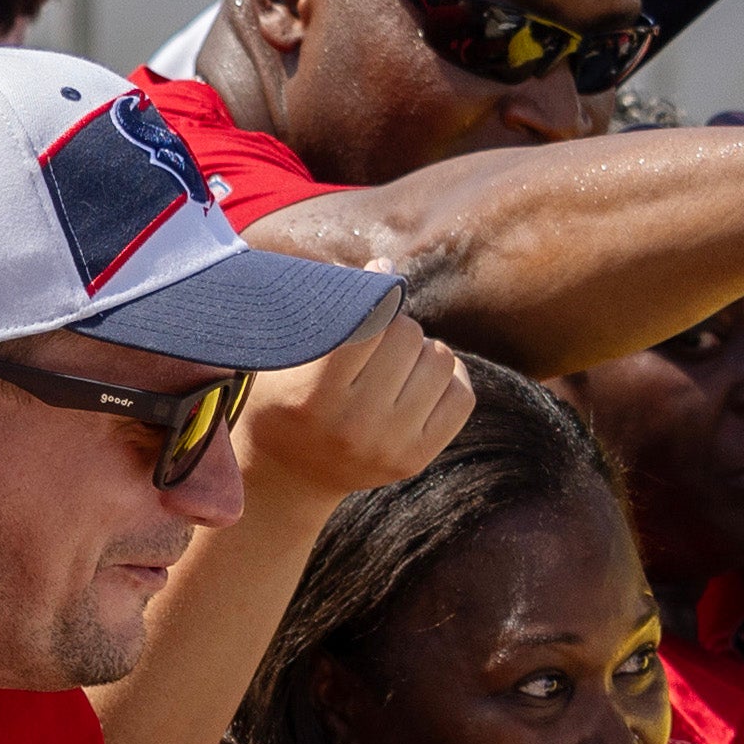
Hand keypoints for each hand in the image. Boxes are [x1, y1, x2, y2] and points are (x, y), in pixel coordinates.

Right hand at [230, 300, 474, 507]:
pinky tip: (421, 377)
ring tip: (395, 359)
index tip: (375, 280)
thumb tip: (387, 268)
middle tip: (379, 332)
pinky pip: (462, 395)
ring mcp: (389, 446)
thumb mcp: (285, 352)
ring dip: (421, 348)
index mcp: (313, 394)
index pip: (369, 321)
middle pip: (407, 334)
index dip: (377, 292)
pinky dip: (448, 376)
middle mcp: (354, 425)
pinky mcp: (415, 459)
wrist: (286, 475)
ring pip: (440, 359)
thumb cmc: (282, 395)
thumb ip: (328, 309)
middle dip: (396, 322)